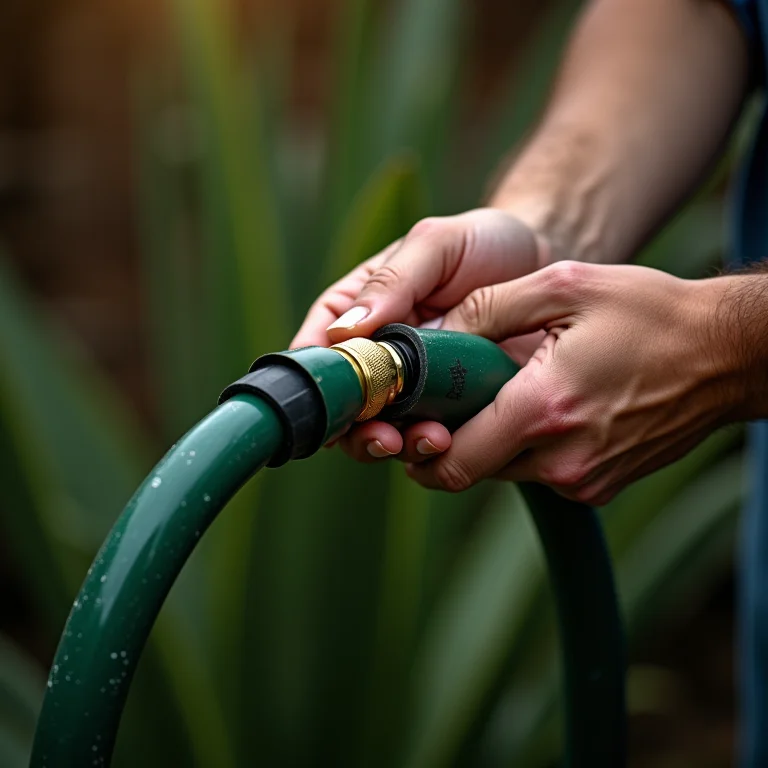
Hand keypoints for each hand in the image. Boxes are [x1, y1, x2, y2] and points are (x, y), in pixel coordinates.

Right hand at [290, 208, 547, 461]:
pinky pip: (434, 437)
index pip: (317, 351)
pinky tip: (451, 442)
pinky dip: (436, 448)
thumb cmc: (484, 244)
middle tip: (384, 436)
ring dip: (399, 445)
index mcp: (360, 313)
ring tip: (429, 439)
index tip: (332, 402)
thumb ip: (394, 280)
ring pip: (386, 431)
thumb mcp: (437, 244)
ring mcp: (416, 388)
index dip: (318, 382)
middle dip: (358, 429)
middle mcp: (380, 356)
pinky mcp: (453, 409)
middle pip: (347, 406)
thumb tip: (345, 331)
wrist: (546, 266)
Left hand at [405, 261, 741, 504]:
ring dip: (490, 437)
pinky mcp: (599, 486)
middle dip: (449, 436)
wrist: (727, 355)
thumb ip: (487, 311)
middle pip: (469, 468)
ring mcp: (583, 480)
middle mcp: (561, 459)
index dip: (416, 443)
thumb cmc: (650, 313)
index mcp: (544, 409)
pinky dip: (526, 444)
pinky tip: (544, 405)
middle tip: (449, 396)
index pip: (450, 459)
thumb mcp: (563, 287)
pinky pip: (538, 472)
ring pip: (502, 470)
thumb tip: (432, 335)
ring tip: (505, 390)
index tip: (407, 415)